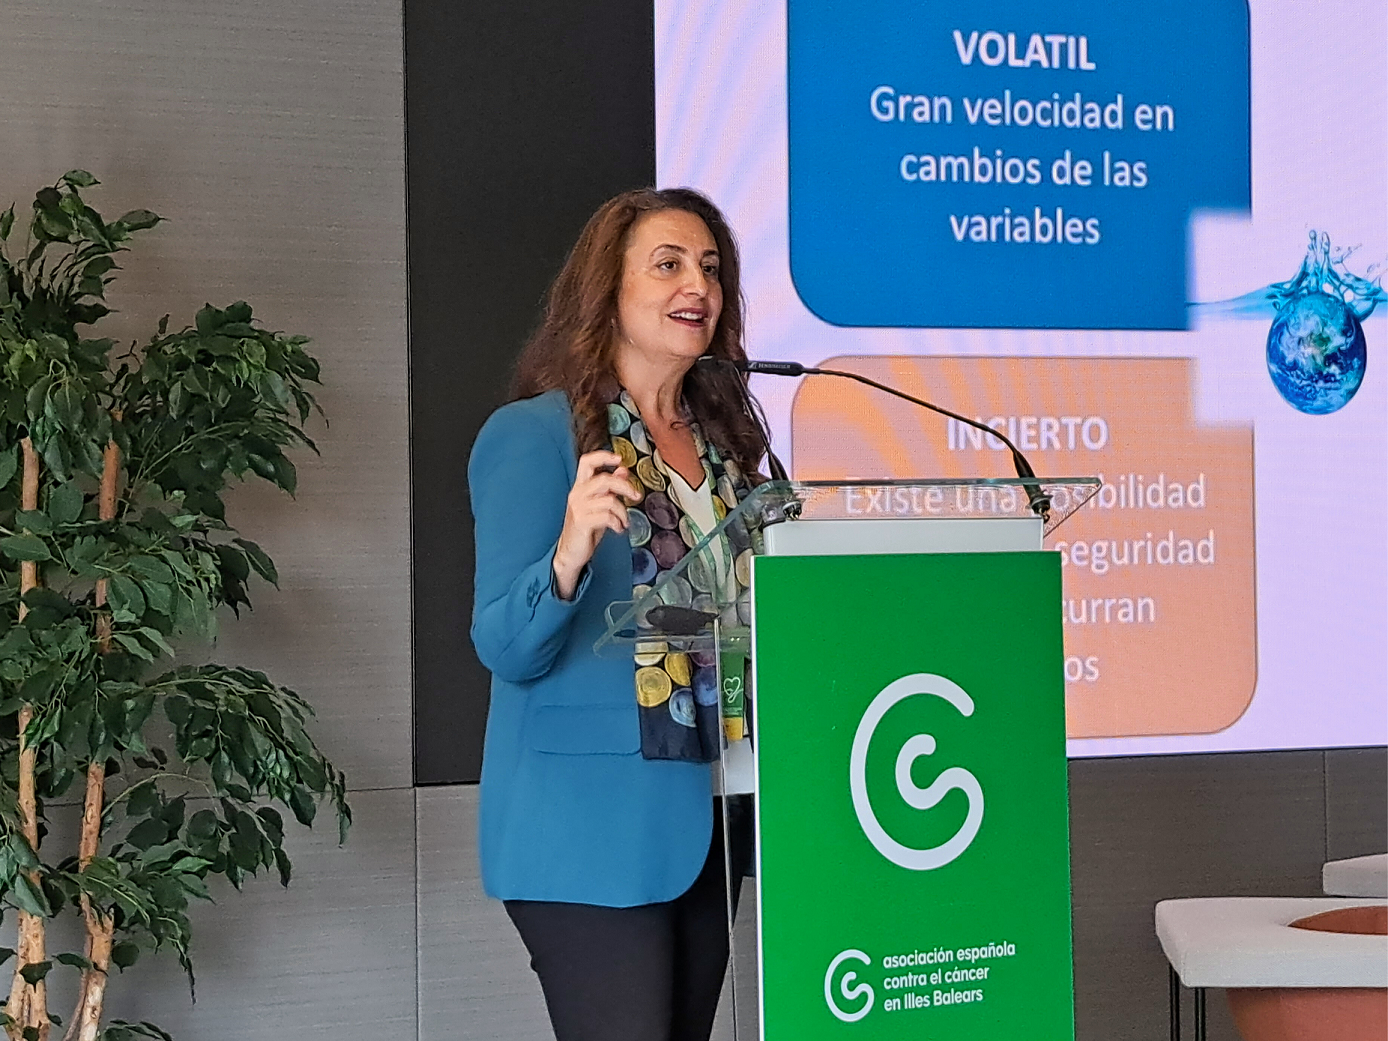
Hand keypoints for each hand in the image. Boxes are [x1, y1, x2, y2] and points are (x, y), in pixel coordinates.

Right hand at [552, 450, 641, 599]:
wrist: (571, 552)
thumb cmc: (586, 527)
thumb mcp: (599, 505)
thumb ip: (610, 487)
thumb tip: (623, 470)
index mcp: (580, 486)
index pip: (587, 462)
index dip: (603, 456)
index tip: (620, 458)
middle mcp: (577, 494)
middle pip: (605, 479)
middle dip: (625, 486)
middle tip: (636, 495)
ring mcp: (578, 508)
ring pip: (609, 500)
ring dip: (623, 512)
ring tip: (624, 521)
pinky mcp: (582, 522)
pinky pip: (607, 516)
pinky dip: (617, 523)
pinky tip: (618, 528)